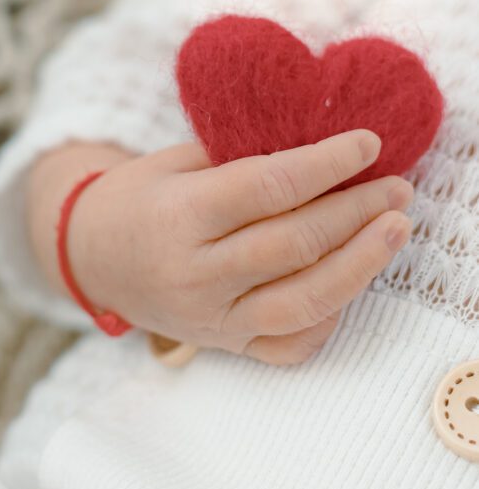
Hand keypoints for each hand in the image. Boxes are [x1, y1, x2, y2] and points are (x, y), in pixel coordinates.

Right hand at [28, 130, 411, 364]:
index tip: (368, 143)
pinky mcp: (223, 344)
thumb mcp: (175, 163)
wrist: (92, 258)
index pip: (268, 188)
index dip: (328, 163)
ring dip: (360, 265)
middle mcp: (194, 274)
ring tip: (395, 230)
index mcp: (177, 218)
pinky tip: (349, 283)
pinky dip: (329, 317)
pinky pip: (289, 345)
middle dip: (356, 211)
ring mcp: (210, 318)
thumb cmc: (137, 201)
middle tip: (396, 186)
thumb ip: (241, 159)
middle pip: (295, 244)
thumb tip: (322, 150)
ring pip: (302, 302)